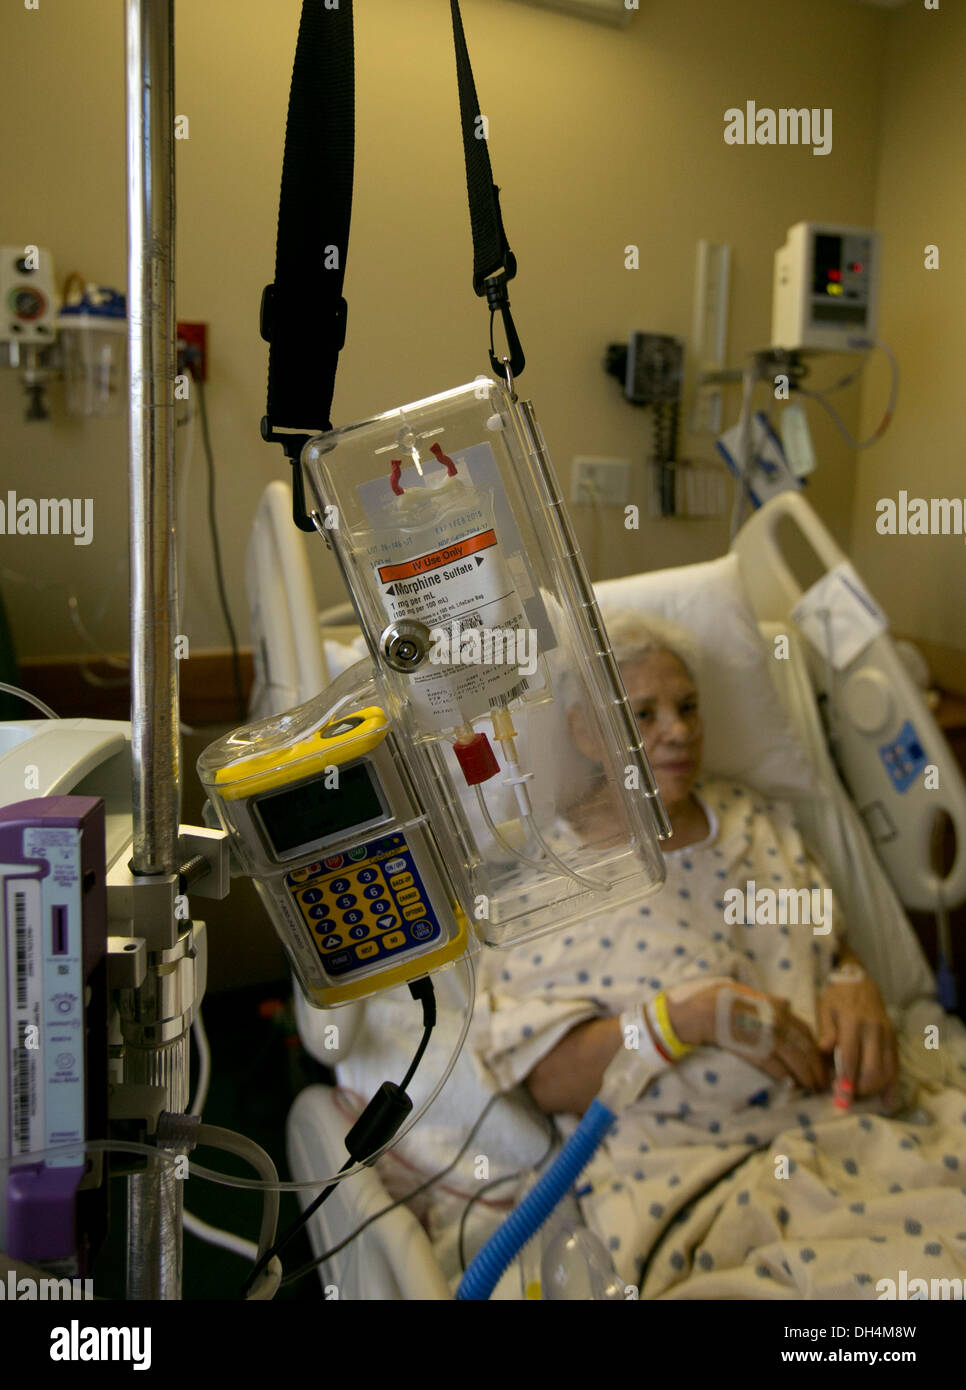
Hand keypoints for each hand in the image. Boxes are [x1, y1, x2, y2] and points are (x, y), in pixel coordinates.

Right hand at [665, 978, 827, 1091]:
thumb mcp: (751, 992)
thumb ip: (771, 1001)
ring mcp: (767, 1039)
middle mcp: (778, 1023)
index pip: (806, 1031)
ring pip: (795, 1061)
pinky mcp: (755, 1053)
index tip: (820, 1059)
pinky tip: (791, 1084)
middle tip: (822, 1081)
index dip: (815, 1047)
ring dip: (806, 1076)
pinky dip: (786, 1078)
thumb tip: (787, 1003)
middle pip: (805, 1048)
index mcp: (778, 1008)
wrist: (703, 1011)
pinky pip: (776, 1068)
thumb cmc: (723, 998)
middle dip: (816, 1067)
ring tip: (811, 1087)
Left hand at [817, 966, 898, 1099]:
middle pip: (872, 1069)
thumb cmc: (837, 998)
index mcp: (853, 1021)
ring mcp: (887, 1036)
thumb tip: (823, 1050)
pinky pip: (896, 1068)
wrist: (861, 983)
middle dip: (861, 1089)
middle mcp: (874, 1030)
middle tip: (846, 1099)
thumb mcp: (824, 1008)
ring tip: (859, 1097)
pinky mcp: (895, 1041)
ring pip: (887, 1071)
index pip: (851, 1056)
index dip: (846, 1079)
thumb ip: (825, 1030)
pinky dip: (892, 1087)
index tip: (841, 1098)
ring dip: (874, 1090)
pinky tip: (887, 1103)